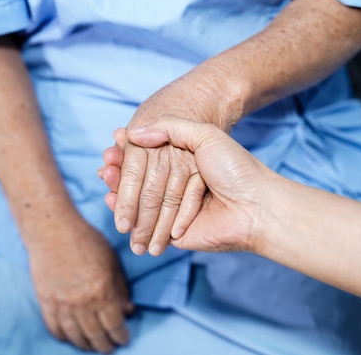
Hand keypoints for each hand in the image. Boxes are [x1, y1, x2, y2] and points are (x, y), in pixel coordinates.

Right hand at [28, 216, 133, 353]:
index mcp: (102, 292)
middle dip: (105, 345)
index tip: (124, 339)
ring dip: (85, 345)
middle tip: (109, 348)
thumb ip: (120, 288)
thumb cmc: (87, 241)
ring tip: (92, 346)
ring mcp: (62, 304)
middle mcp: (82, 302)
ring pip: (75, 336)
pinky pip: (54, 328)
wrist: (53, 231)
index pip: (114, 325)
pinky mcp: (45, 301)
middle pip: (96, 335)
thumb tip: (128, 310)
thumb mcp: (112, 261)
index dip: (121, 336)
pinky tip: (70, 337)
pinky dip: (63, 336)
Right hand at [111, 69, 238, 256]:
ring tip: (105, 179)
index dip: (130, 152)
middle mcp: (178, 186)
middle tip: (105, 165)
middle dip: (120, 173)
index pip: (149, 157)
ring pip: (139, 201)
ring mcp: (175, 210)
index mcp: (185, 163)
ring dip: (119, 191)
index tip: (113, 145)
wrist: (255, 205)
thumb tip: (135, 131)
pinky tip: (112, 200)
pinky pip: (146, 224)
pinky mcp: (173, 233)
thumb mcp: (205, 135)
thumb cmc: (235, 168)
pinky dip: (127, 212)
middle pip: (140, 180)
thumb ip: (171, 127)